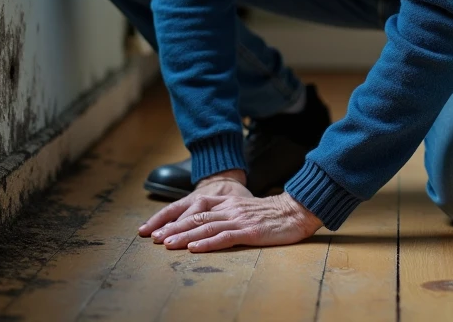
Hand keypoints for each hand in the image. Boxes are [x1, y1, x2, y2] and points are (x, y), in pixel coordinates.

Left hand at [138, 190, 322, 252]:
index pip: (195, 209)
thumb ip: (228, 214)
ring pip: (206, 228)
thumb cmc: (273, 214)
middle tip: (155, 239)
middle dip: (173, 229)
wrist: (297, 210)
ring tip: (168, 245)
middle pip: (196, 218)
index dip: (174, 219)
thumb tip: (208, 226)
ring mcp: (239, 219)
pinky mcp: (250, 231)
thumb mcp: (246, 209)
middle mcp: (229, 209)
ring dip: (184, 237)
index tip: (158, 229)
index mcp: (227, 203)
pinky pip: (225, 237)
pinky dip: (208, 243)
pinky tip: (194, 249)